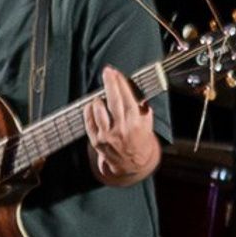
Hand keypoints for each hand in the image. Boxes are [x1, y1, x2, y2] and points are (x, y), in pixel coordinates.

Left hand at [87, 67, 158, 184]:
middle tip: (107, 72)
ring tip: (101, 97)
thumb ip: (140, 103)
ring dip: (98, 99)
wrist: (133, 164)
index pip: (126, 97)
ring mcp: (107, 136)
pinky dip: (89, 110)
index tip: (115, 72)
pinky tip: (92, 106)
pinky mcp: (96, 141)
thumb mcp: (147, 120)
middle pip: (112, 100)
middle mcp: (121, 129)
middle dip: (109, 83)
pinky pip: (88, 121)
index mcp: (135, 122)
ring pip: (98, 110)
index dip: (120, 82)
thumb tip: (130, 84)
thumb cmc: (140, 138)